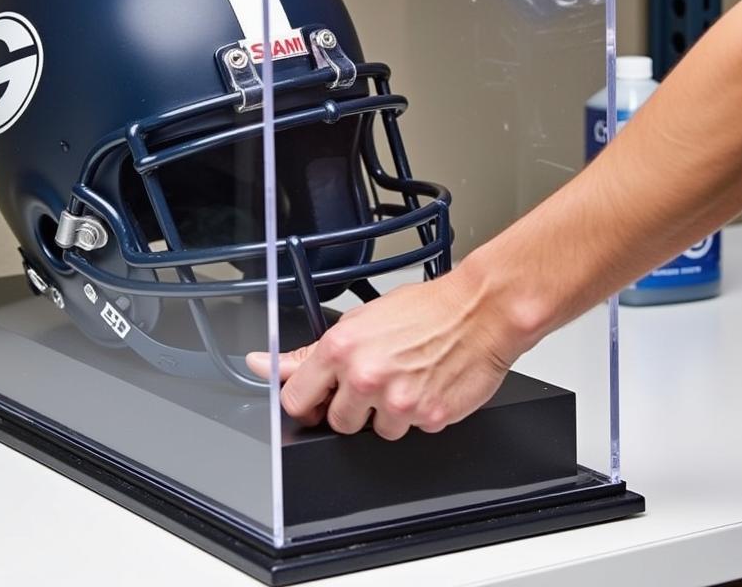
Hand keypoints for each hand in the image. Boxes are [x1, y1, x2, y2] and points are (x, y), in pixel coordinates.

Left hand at [245, 269, 515, 440]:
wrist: (479, 311)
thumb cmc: (424, 309)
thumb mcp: (359, 320)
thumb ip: (309, 353)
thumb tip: (262, 365)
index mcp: (340, 349)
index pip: (295, 400)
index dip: (308, 401)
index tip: (318, 398)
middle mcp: (365, 376)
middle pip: (337, 423)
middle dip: (353, 407)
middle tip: (375, 379)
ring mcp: (397, 401)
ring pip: (375, 432)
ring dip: (388, 413)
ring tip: (406, 378)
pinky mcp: (428, 418)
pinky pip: (412, 430)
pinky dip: (419, 414)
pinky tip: (427, 385)